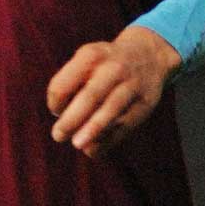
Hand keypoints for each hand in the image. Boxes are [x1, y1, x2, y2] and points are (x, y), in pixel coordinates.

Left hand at [47, 25, 181, 157]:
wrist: (148, 54)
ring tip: (78, 144)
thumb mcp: (86, 60)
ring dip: (91, 131)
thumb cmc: (104, 64)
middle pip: (90, 97)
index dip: (56, 102)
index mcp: (91, 56)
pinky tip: (93, 150)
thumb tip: (62, 117)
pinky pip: (124, 125)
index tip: (57, 111)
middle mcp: (114, 68)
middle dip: (71, 120)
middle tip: (58, 136)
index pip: (65, 83)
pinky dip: (107, 141)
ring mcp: (132, 86)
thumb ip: (70, 83)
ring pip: (110, 111)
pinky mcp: (145, 104)